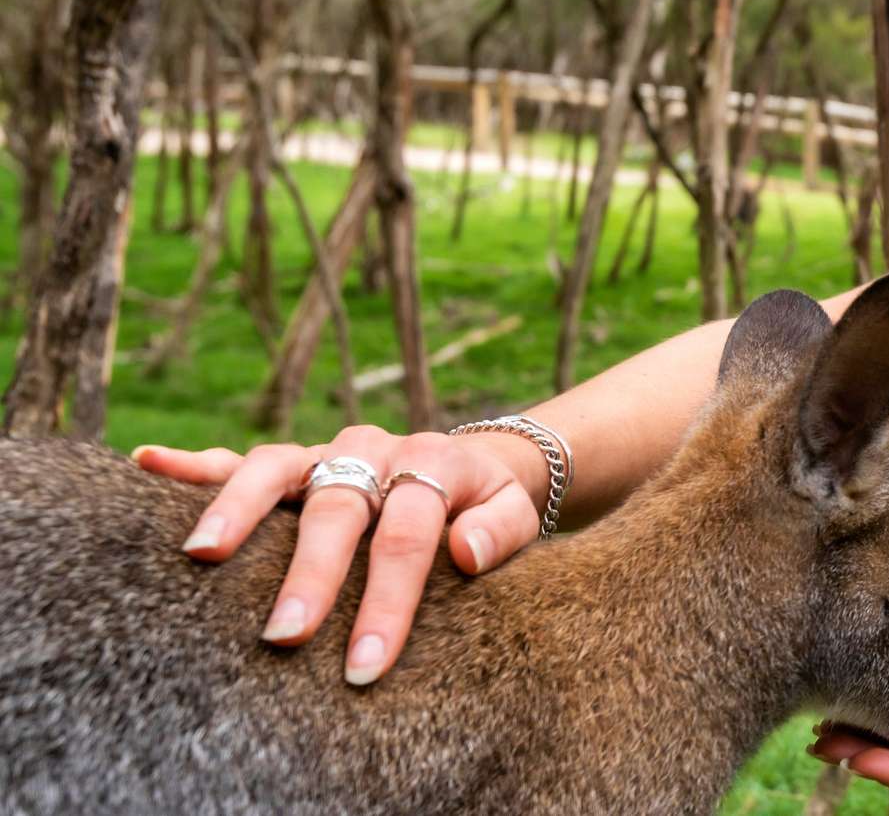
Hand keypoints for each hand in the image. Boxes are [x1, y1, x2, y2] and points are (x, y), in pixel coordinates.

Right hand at [133, 426, 544, 683]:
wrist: (477, 462)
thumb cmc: (490, 504)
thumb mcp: (517, 513)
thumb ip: (500, 530)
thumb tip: (465, 552)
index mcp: (432, 463)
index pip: (407, 537)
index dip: (388, 601)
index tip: (366, 662)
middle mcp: (373, 451)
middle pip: (336, 509)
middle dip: (310, 574)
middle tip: (284, 634)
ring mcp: (327, 453)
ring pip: (275, 471)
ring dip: (236, 508)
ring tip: (201, 553)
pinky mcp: (294, 462)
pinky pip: (239, 458)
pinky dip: (194, 463)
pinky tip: (147, 463)